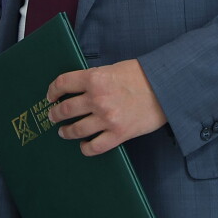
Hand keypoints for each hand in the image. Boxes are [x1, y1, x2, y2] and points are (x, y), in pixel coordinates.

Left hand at [45, 60, 165, 155]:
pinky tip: (83, 145)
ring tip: (64, 132)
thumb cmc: (142, 76)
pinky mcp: (119, 134)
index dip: (52, 91)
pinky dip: (85, 148)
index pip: (63, 84)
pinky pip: (94, 147)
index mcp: (94, 79)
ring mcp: (107, 118)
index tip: (51, 96)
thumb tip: (77, 89)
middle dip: (55, 114)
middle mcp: (97, 99)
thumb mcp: (112, 69)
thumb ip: (94, 79)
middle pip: (65, 109)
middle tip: (53, 116)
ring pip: (76, 130)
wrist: (166, 88)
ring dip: (66, 132)